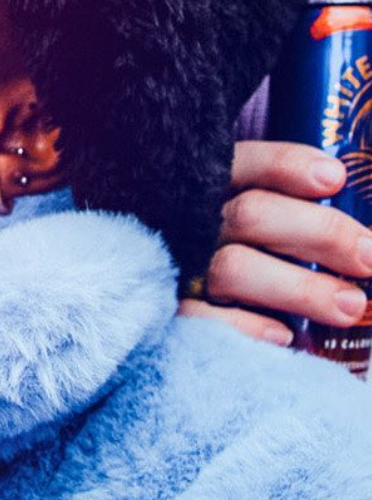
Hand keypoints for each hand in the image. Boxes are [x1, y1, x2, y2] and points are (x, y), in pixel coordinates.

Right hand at [179, 140, 371, 343]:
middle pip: (250, 215)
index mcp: (210, 187)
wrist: (150, 298)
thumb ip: (289, 210)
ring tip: (350, 306)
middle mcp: (193, 222)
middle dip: (320, 233)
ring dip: (300, 288)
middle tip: (368, 257)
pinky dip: (248, 326)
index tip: (335, 178)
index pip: (245, 164)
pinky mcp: (172, 310)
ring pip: (233, 269)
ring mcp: (180, 267)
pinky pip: (203, 319)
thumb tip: (354, 221)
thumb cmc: (238, 248)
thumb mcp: (254, 215)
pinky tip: (285, 336)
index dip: (288, 167)